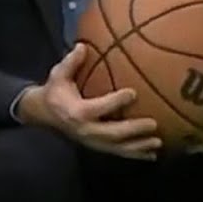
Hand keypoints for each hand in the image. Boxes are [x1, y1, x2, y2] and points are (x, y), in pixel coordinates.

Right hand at [19, 45, 161, 159]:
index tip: (134, 93)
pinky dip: (135, 154)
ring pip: (118, 148)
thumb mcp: (58, 75)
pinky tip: (152, 155)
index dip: (115, 102)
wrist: (44, 114)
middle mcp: (86, 130)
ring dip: (139, 147)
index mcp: (77, 112)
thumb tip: (83, 46)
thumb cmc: (55, 91)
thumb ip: (71, 62)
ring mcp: (92, 142)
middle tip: (154, 124)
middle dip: (133, 130)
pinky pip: (118, 153)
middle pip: (112, 134)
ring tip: (158, 143)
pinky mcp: (97, 147)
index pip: (98, 108)